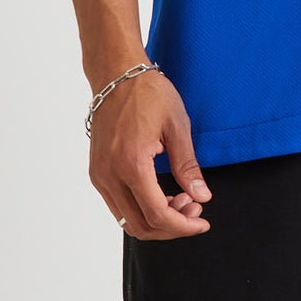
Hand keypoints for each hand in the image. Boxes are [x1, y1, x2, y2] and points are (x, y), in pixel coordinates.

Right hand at [87, 68, 213, 238]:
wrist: (115, 74)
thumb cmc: (147, 93)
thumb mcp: (177, 127)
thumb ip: (187, 166)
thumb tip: (202, 197)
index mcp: (131, 163)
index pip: (157, 215)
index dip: (183, 226)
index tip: (202, 222)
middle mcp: (109, 174)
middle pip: (140, 226)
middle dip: (172, 226)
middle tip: (195, 208)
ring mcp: (99, 174)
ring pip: (127, 220)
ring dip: (156, 219)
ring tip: (181, 199)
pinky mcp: (97, 171)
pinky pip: (118, 204)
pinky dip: (140, 208)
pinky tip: (161, 193)